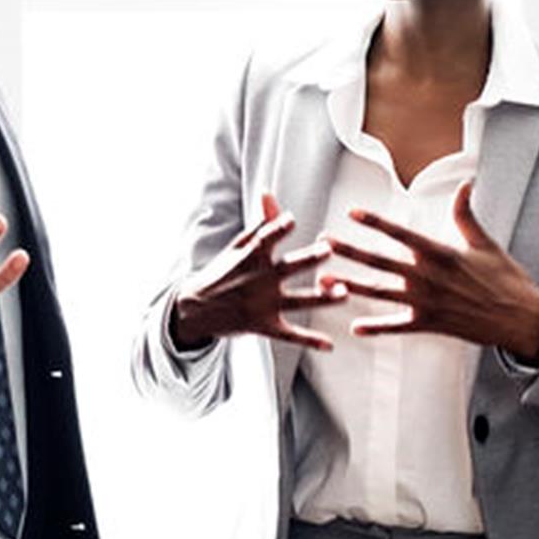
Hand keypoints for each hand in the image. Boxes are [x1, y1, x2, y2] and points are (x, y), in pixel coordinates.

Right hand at [171, 192, 346, 351]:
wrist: (195, 309)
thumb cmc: (222, 273)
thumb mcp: (236, 246)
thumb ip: (260, 223)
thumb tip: (269, 194)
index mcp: (251, 257)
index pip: (266, 239)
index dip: (277, 228)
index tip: (291, 219)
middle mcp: (259, 280)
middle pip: (288, 268)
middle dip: (309, 259)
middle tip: (328, 250)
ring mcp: (262, 304)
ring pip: (297, 301)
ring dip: (321, 298)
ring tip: (343, 294)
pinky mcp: (264, 326)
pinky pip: (289, 335)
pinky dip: (310, 341)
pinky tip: (330, 344)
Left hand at [322, 181, 538, 361]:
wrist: (521, 318)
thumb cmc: (506, 279)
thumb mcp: (485, 243)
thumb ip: (466, 215)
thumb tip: (465, 184)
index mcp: (441, 253)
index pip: (400, 234)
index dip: (375, 222)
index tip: (352, 213)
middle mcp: (428, 277)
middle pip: (380, 262)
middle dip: (350, 251)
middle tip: (323, 243)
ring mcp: (426, 302)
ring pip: (381, 293)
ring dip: (351, 286)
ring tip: (325, 281)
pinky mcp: (429, 324)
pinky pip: (397, 327)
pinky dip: (376, 328)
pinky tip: (355, 328)